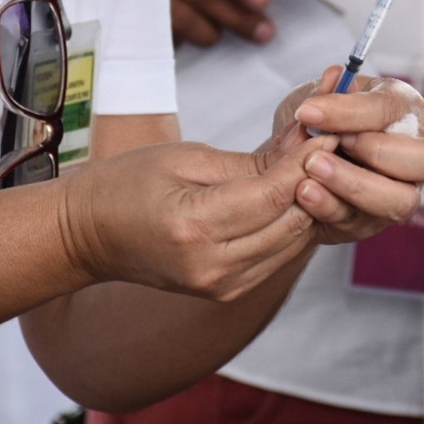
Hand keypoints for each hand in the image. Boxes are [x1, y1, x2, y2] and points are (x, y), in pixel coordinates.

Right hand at [60, 137, 332, 301]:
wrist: (88, 235)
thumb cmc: (126, 185)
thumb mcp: (185, 158)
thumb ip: (249, 161)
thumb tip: (304, 146)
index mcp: (194, 226)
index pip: (272, 194)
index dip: (308, 161)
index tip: (330, 131)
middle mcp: (212, 266)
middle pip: (291, 222)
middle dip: (318, 181)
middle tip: (335, 142)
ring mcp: (221, 286)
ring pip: (291, 242)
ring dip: (311, 204)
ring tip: (323, 165)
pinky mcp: (227, 292)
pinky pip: (277, 256)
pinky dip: (292, 226)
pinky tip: (298, 195)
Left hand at [261, 66, 423, 244]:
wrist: (296, 162)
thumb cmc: (317, 122)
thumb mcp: (313, 98)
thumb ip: (323, 91)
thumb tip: (335, 76)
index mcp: (402, 107)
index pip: (391, 108)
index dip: (349, 112)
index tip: (307, 112)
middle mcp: (416, 150)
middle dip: (376, 153)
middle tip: (328, 146)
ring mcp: (404, 189)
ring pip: (403, 200)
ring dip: (354, 186)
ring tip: (310, 173)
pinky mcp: (379, 219)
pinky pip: (367, 221)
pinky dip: (332, 208)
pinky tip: (305, 193)